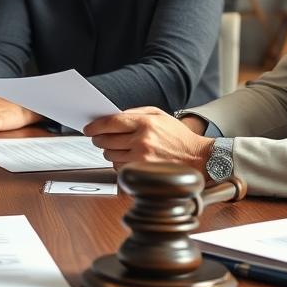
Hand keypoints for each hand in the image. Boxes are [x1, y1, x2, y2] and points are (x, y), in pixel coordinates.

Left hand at [84, 106, 212, 169]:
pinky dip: (118, 163)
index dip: (95, 125)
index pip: (111, 122)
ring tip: (116, 147)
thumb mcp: (159, 115)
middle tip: (98, 138)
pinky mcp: (143, 173)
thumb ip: (135, 112)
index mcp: (146, 123)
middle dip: (99, 139)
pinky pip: (119, 168)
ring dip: (109, 151)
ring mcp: (142, 159)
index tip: (88, 128)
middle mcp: (142, 141)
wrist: (199, 158)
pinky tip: (126, 158)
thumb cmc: (179, 136)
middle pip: (106, 140)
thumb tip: (112, 116)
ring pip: (110, 155)